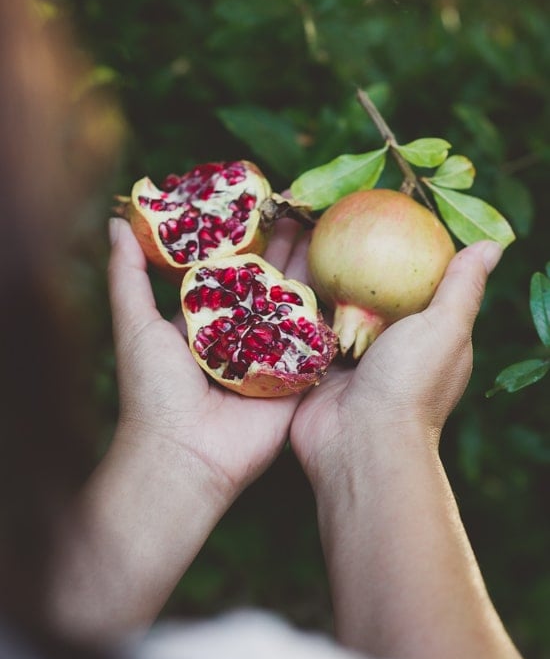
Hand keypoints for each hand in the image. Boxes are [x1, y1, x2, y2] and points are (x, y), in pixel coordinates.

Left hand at [108, 216, 305, 503]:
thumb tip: (117, 222)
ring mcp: (270, 356)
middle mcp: (239, 335)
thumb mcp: (134, 325)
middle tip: (300, 209)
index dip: (244, 239)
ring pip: (294, 305)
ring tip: (328, 232)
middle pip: (266, 282)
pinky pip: (315, 341)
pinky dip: (330, 313)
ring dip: (310, 270)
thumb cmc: (153, 390)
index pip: (228, 270)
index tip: (259, 204)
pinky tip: (347, 279)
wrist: (185, 453)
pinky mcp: (295, 377)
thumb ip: (128, 275)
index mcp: (203, 321)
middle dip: (283, 247)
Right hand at [290, 240, 502, 486]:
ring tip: (300, 237)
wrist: (358, 442)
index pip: (418, 283)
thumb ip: (463, 286)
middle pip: (370, 292)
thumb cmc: (409, 383)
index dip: (406, 252)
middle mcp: (387, 345)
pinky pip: (304, 328)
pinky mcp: (314, 365)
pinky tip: (279, 274)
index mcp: (425, 335)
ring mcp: (349, 357)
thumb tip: (492, 245)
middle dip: (354, 261)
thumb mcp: (446, 328)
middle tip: (331, 219)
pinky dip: (296, 307)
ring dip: (319, 280)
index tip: (388, 215)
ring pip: (332, 307)